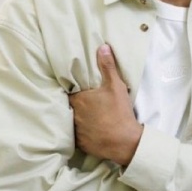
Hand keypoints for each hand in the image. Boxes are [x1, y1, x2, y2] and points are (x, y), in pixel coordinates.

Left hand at [68, 44, 142, 165]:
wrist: (123, 141)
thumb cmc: (118, 112)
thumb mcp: (116, 86)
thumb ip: (108, 67)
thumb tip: (102, 47)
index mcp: (79, 98)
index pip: (68, 90)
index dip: (72, 88)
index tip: (77, 87)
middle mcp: (73, 114)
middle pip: (69, 105)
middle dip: (75, 102)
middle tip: (84, 100)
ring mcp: (75, 130)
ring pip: (72, 120)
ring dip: (78, 117)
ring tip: (87, 115)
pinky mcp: (80, 143)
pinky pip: (77, 134)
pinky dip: (82, 131)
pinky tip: (90, 129)